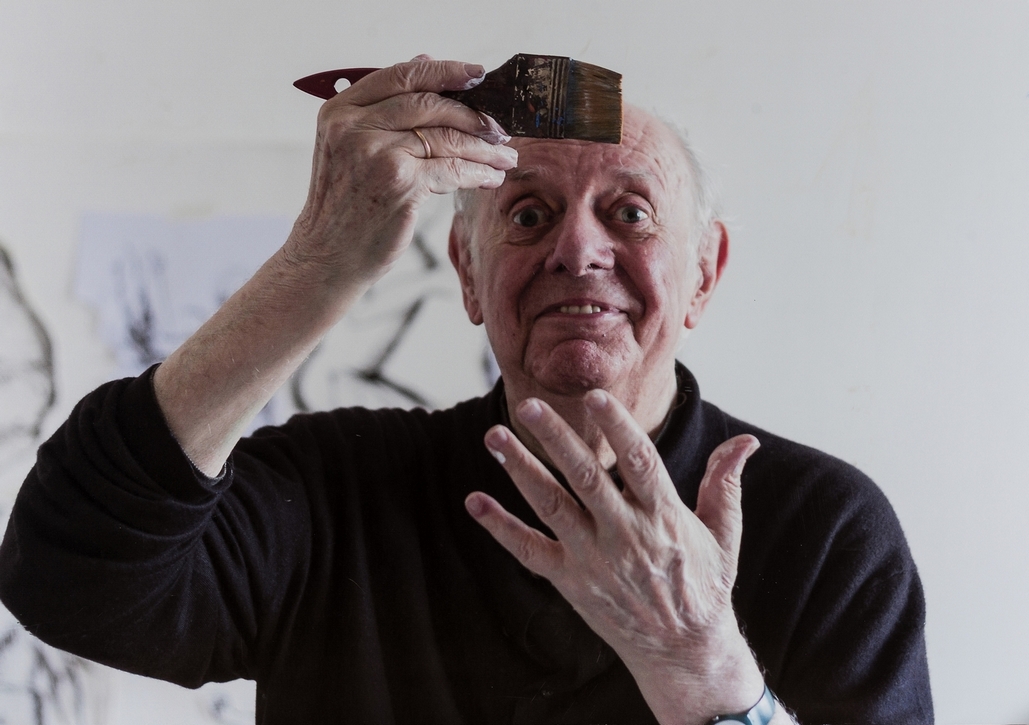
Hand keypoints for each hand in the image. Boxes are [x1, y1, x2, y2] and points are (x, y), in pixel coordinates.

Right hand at [285, 55, 517, 288]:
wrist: (327, 256)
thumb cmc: (343, 206)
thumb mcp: (348, 146)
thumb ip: (382, 107)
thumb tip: (424, 58)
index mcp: (340, 111)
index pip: (401, 75)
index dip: (445, 70)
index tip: (477, 74)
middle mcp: (355, 127)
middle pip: (429, 103)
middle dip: (473, 115)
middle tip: (500, 128)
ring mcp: (377, 155)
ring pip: (446, 137)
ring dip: (483, 148)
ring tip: (505, 156)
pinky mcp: (400, 184)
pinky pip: (452, 170)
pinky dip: (477, 174)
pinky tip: (490, 178)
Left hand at [465, 389, 767, 724]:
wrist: (685, 652)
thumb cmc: (703, 586)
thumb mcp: (723, 534)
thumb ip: (725, 483)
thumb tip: (747, 442)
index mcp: (665, 518)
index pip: (640, 463)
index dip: (618, 428)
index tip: (595, 397)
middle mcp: (627, 537)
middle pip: (587, 480)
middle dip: (557, 440)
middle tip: (530, 406)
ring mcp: (594, 561)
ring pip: (552, 508)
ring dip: (521, 471)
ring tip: (494, 436)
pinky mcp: (570, 582)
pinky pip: (529, 551)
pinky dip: (500, 527)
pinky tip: (475, 500)